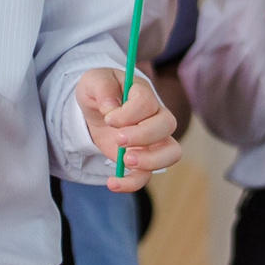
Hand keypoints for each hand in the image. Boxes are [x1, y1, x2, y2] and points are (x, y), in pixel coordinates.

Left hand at [80, 68, 178, 188]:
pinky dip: (132, 183)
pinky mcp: (142, 159)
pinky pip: (147, 175)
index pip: (147, 102)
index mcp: (142, 93)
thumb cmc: (100, 91)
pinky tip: (113, 182)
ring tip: (125, 161)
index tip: (108, 118)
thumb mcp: (93, 81)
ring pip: (171, 153)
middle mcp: (155, 116)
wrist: (97, 110)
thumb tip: (110, 107)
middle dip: (143, 135)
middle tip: (118, 139)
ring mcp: (153, 140)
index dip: (129, 113)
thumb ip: (102, 87)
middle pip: (167, 125)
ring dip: (150, 161)